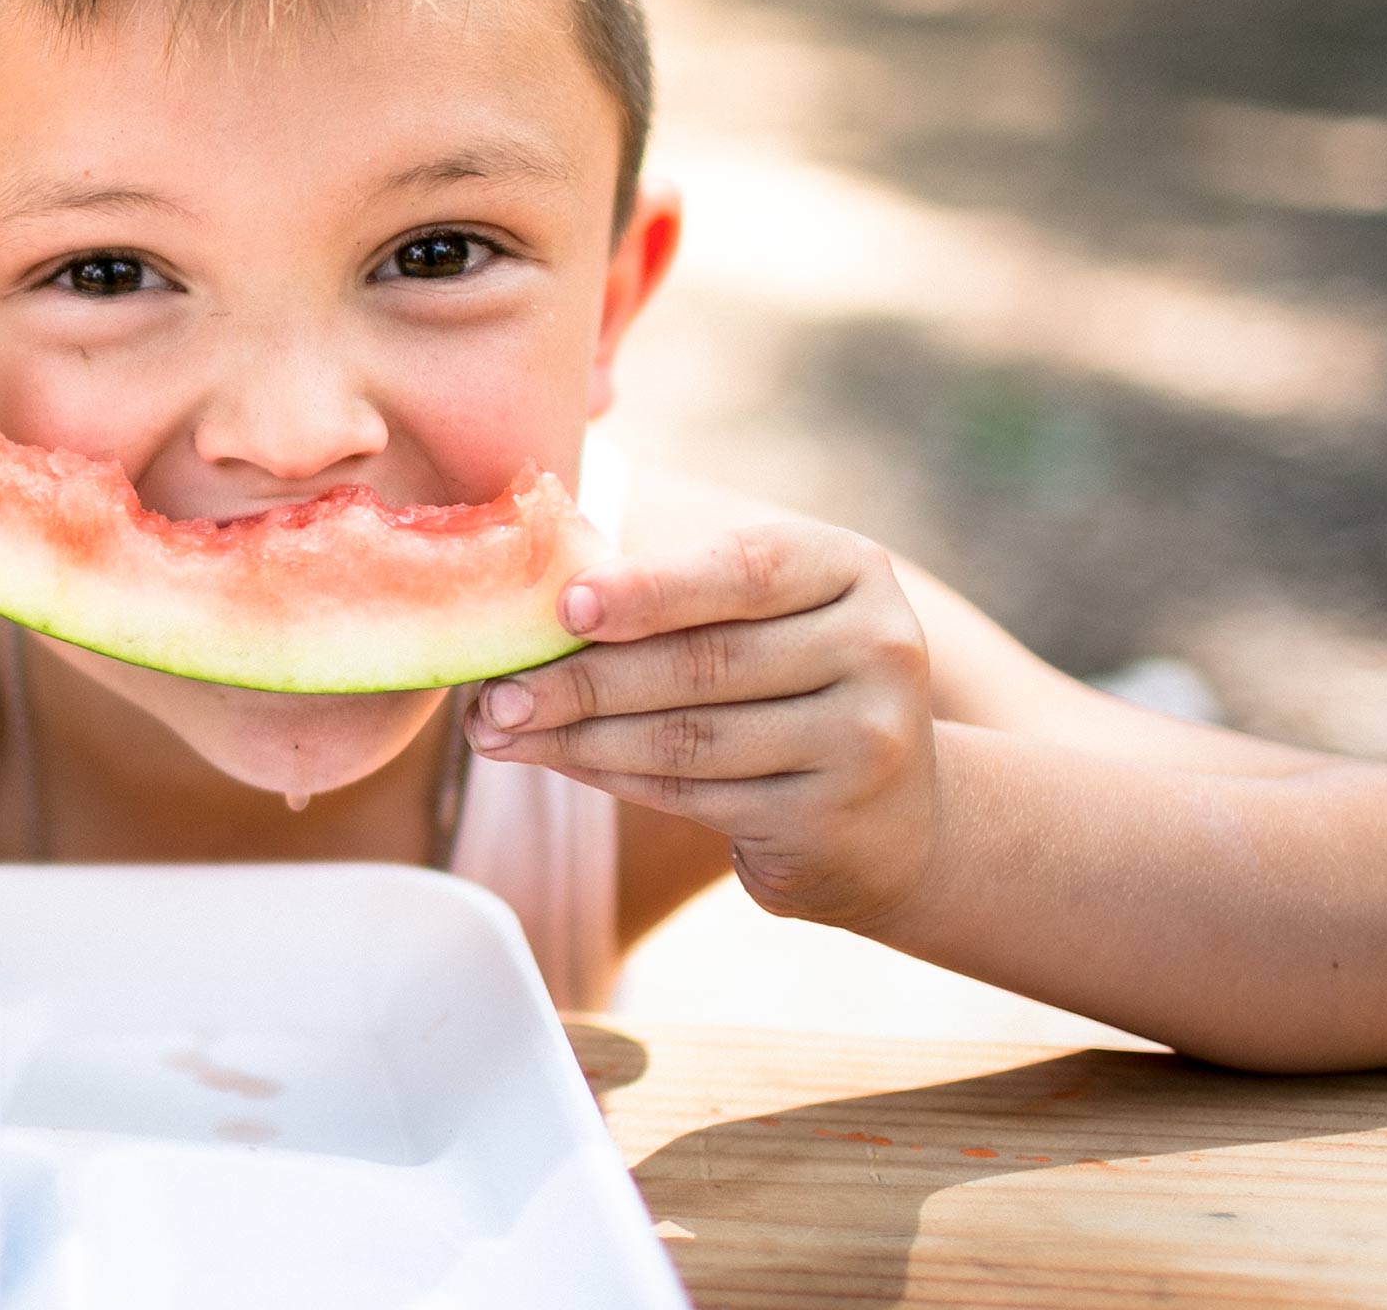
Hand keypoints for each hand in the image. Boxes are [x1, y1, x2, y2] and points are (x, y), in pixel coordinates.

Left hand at [463, 522, 939, 930]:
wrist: (893, 815)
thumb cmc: (786, 680)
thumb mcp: (760, 614)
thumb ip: (670, 593)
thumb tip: (528, 599)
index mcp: (852, 570)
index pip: (744, 569)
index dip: (650, 589)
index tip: (564, 607)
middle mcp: (878, 648)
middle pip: (703, 663)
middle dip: (581, 679)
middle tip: (494, 691)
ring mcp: (865, 740)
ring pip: (687, 737)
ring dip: (576, 736)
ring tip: (496, 729)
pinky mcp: (829, 818)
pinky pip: (691, 792)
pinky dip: (609, 774)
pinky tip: (554, 758)